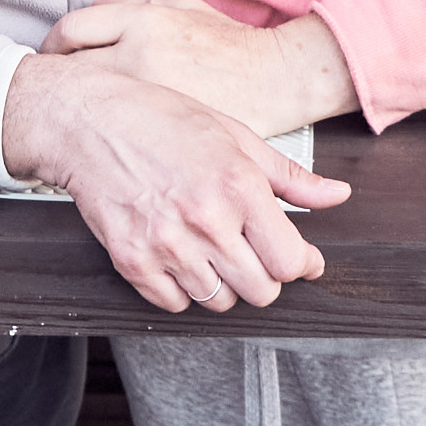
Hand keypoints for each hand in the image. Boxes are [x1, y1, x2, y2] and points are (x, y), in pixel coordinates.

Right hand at [1, 48, 349, 316]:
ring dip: (221, 282)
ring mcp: (166, 245)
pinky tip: (177, 254)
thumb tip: (339, 196)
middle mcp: (206, 220)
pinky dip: (181, 289)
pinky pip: (174, 304)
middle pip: (261, 291)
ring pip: (219, 302)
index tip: (298, 258)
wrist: (87, 121)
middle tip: (247, 248)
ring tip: (207, 245)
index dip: (300, 264)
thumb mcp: (235, 136)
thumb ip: (290, 177)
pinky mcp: (131, 261)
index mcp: (238, 186)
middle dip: (263, 275)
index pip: (291, 262)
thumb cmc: (162, 120)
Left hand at [41, 0, 360, 137]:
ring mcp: (150, 99)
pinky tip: (108, 141)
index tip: (49, 54)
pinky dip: (107, 139)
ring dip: (76, 115)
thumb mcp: (182, 8)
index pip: (71, 30)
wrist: (278, 78)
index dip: (51, 44)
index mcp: (142, 20)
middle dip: (55, 83)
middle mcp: (140, 56)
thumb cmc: (232, 43)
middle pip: (69, 72)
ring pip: (88, 110)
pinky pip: (118, 138)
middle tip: (52, 91)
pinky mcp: (163, 135)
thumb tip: (96, 22)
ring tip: (75, 118)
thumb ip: (136, 10)